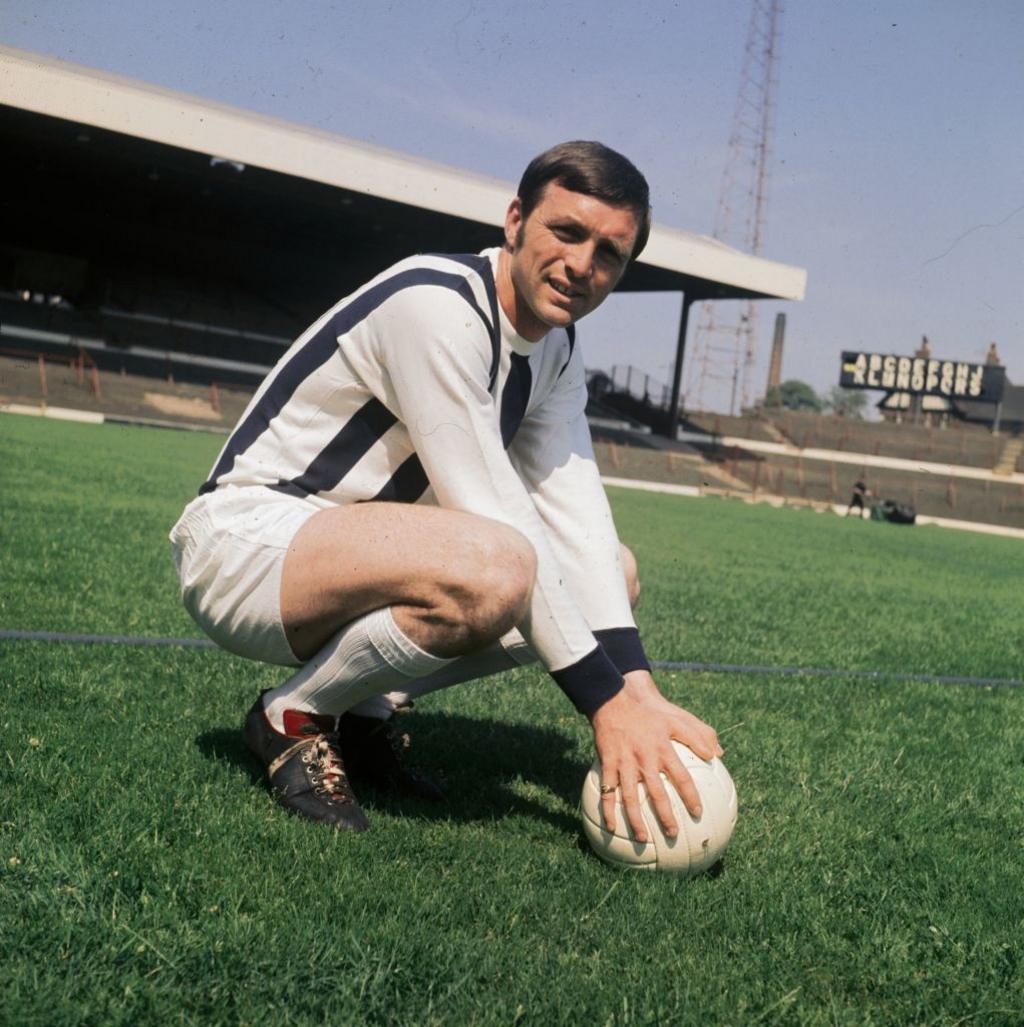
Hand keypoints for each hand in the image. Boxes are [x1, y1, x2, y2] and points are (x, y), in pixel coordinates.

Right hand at [588, 670, 722, 842]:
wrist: (613, 702)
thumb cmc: (648, 714)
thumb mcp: (676, 719)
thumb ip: (698, 736)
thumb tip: (717, 754)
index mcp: (663, 749)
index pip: (682, 777)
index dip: (691, 796)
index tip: (698, 812)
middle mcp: (645, 759)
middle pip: (657, 793)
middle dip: (666, 816)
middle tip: (673, 834)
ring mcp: (625, 763)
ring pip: (631, 797)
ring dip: (636, 820)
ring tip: (643, 839)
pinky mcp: (608, 763)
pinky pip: (607, 791)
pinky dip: (607, 810)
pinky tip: (610, 826)